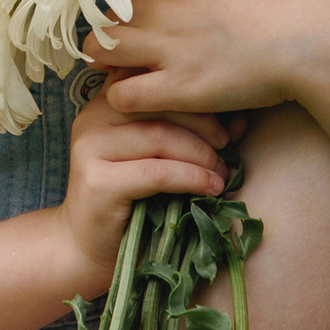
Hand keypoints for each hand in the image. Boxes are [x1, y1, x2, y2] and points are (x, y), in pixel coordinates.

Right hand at [55, 80, 235, 292]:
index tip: (225, 121)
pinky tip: (209, 188)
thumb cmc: (131, 200)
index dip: (194, 95)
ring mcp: (90, 148)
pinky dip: (190, 178)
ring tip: (221, 173)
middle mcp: (92, 117)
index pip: (155, 81)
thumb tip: (239, 121)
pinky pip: (156, 172)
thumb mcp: (160, 157)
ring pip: (160, 136)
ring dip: (200, 154)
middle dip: (203, 124)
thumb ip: (189, 133)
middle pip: (159, 103)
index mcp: (106, 102)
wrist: (90, 248)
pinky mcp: (97, 182)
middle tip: (227, 148)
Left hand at [98, 0, 329, 117]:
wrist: (311, 36)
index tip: (131, 25)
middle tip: (126, 58)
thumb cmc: (279, 9)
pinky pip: (121, 95)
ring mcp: (166, 47)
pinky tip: (149, 102)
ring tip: (133, 79)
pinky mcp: (179, 86)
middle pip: (100, 20)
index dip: (118, 10)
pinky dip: (126, 100)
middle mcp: (160, 8)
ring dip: (109, 67)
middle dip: (106, 39)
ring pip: (98, 52)